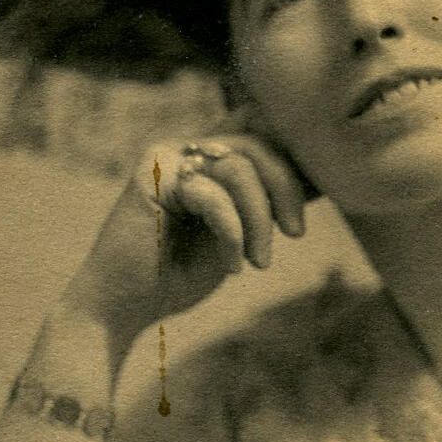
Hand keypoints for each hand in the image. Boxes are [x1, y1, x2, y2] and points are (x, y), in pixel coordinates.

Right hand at [62, 125, 310, 346]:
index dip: (294, 163)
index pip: (261, 134)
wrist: (119, 307)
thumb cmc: (176, 276)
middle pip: (257, 142)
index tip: (307, 210)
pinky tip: (231, 267)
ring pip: (239, 167)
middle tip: (296, 234)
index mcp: (205, 157)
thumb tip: (322, 177)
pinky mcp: (151, 178)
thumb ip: (266, 202)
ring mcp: (165, 157)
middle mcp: (185, 148)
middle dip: (286, 188)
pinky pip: (212, 195)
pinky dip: (231, 234)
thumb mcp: (238, 236)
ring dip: (259, 220)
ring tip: (260, 262)